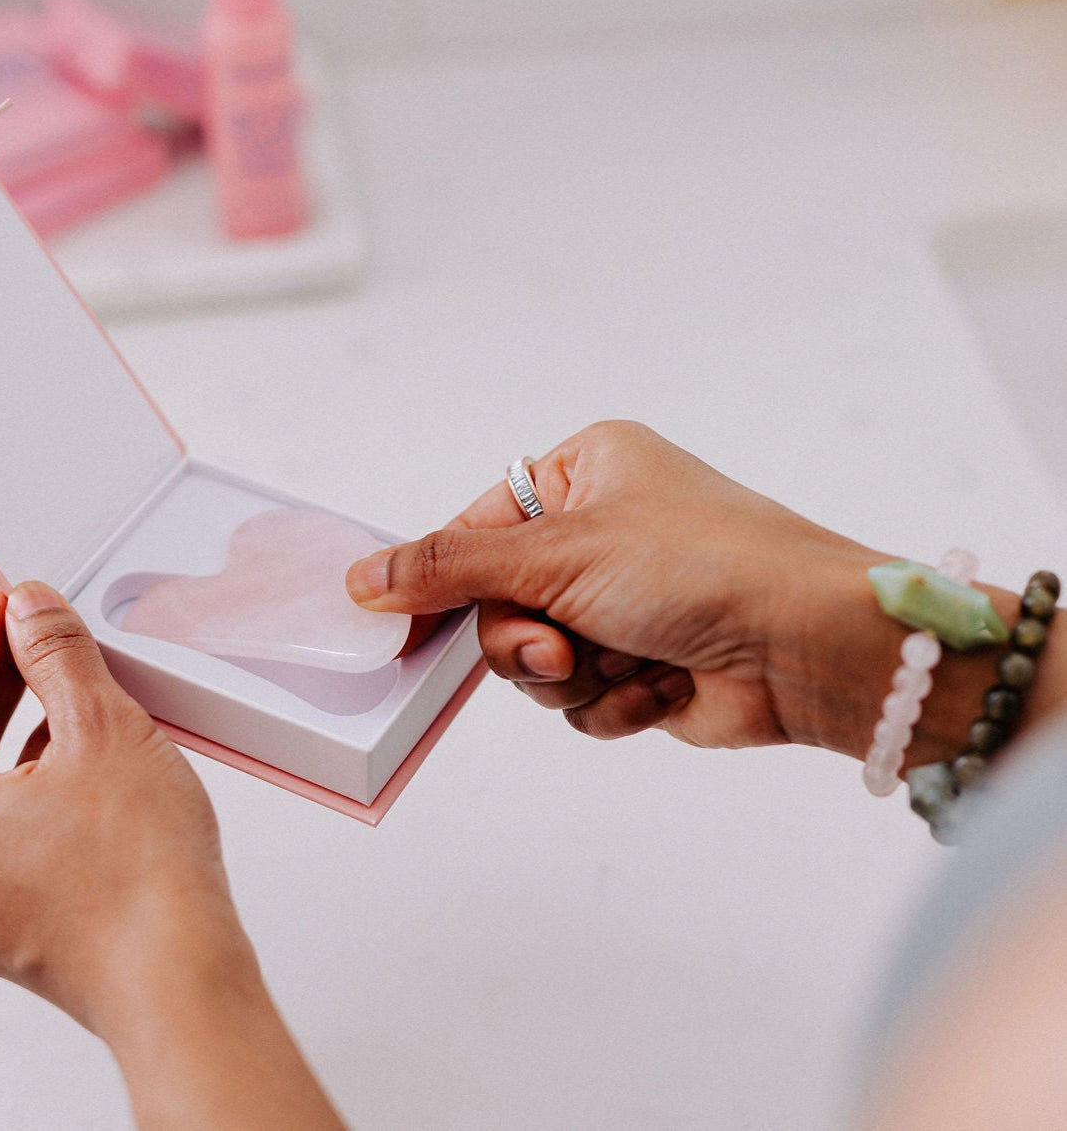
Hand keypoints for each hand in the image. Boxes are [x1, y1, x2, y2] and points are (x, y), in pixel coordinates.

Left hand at [0, 583, 342, 1129]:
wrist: (180, 979)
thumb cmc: (137, 878)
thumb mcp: (101, 728)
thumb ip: (55, 654)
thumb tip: (30, 610)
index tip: (11, 597)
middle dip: (3, 678)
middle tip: (42, 628)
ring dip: (23, 728)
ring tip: (73, 682)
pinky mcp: (2, 921)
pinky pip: (3, 828)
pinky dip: (36, 781)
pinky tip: (85, 753)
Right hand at [347, 421, 1027, 763]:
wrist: (811, 645)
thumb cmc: (702, 564)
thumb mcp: (558, 552)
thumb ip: (451, 567)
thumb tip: (363, 577)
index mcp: (585, 473)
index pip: (474, 529)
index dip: (441, 580)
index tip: (398, 622)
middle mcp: (601, 533)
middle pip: (498, 606)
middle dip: (526, 640)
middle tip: (559, 644)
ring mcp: (623, 602)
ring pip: (535, 661)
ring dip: (574, 674)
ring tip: (628, 659)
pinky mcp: (643, 665)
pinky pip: (582, 699)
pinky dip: (615, 701)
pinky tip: (665, 685)